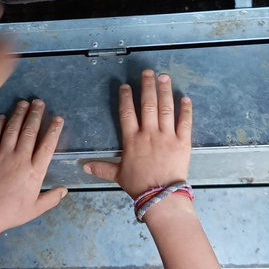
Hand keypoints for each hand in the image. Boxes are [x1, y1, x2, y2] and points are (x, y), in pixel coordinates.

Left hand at [0, 98, 66, 231]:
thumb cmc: (13, 211)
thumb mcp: (36, 209)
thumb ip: (51, 198)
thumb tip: (64, 190)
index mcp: (35, 171)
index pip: (47, 145)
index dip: (54, 130)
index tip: (57, 118)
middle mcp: (21, 159)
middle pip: (30, 132)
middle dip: (35, 115)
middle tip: (39, 102)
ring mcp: (3, 155)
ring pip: (12, 130)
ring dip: (18, 115)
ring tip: (23, 103)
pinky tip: (1, 116)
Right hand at [83, 69, 191, 198]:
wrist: (161, 196)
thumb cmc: (139, 186)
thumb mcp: (118, 175)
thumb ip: (102, 168)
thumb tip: (83, 166)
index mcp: (132, 140)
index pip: (127, 113)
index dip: (125, 98)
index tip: (125, 86)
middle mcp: (149, 133)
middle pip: (147, 104)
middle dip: (147, 86)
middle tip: (148, 72)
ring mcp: (167, 136)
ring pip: (166, 108)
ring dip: (165, 91)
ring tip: (164, 77)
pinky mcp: (183, 142)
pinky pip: (185, 122)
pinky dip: (186, 110)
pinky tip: (185, 98)